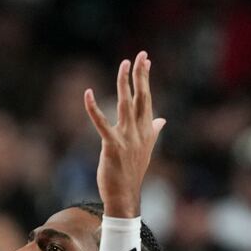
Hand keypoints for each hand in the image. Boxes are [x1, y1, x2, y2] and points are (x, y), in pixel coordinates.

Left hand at [84, 51, 165, 217]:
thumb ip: (154, 131)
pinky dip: (93, 108)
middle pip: (141, 97)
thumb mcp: (146, 149)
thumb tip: (162, 119)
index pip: (147, 99)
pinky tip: (88, 93)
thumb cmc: (133, 173)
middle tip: (141, 55)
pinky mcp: (112, 145)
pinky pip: (101, 123)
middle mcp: (139, 131)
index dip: (146, 80)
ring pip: (125, 104)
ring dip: (124, 83)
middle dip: (141, 75)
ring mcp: (127, 138)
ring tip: (124, 64)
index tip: (146, 61)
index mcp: (146, 130)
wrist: (125, 195)